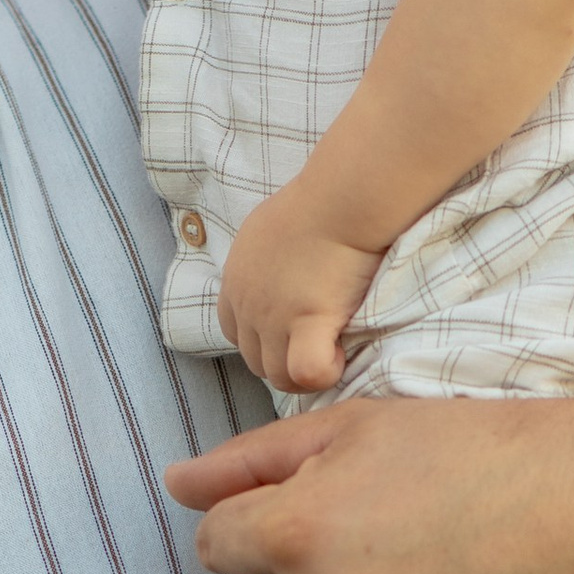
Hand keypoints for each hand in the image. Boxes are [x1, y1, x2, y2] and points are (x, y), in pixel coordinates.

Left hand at [215, 188, 385, 395]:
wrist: (340, 198)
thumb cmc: (316, 202)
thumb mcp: (269, 230)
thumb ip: (266, 259)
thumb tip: (282, 270)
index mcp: (236, 281)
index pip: (234, 332)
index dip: (264, 339)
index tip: (294, 331)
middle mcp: (248, 304)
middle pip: (255, 360)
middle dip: (285, 361)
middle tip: (320, 346)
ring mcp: (273, 317)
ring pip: (279, 375)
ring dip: (305, 375)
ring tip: (334, 351)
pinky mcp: (305, 321)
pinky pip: (307, 373)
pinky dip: (325, 373)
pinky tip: (340, 354)